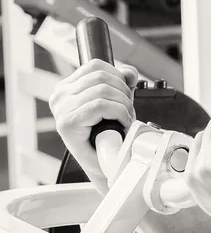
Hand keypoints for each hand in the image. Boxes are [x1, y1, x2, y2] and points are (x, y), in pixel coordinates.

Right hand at [49, 59, 137, 188]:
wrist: (105, 166)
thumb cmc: (109, 136)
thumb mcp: (117, 103)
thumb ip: (122, 84)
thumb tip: (130, 72)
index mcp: (67, 88)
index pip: (96, 66)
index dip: (118, 77)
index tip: (126, 96)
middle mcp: (60, 96)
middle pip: (102, 76)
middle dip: (124, 93)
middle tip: (129, 112)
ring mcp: (61, 109)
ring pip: (104, 90)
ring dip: (124, 106)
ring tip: (126, 120)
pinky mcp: (68, 123)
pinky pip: (101, 106)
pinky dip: (120, 114)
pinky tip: (122, 125)